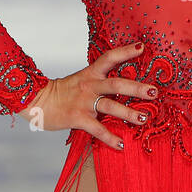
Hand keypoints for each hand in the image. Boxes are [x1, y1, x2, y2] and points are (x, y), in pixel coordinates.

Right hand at [19, 42, 156, 149]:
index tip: (142, 47)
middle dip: (137, 88)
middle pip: (116, 84)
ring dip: (129, 113)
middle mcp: (89, 85)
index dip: (125, 51)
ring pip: (110, 106)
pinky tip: (121, 145)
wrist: (37, 101)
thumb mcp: (81, 80)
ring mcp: (84, 102)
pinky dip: (110, 138)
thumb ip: (99, 81)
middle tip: (154, 92)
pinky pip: (97, 129)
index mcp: (91, 73)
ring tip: (144, 119)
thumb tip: (123, 85)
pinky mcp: (77, 118)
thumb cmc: (62, 92)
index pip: (109, 57)